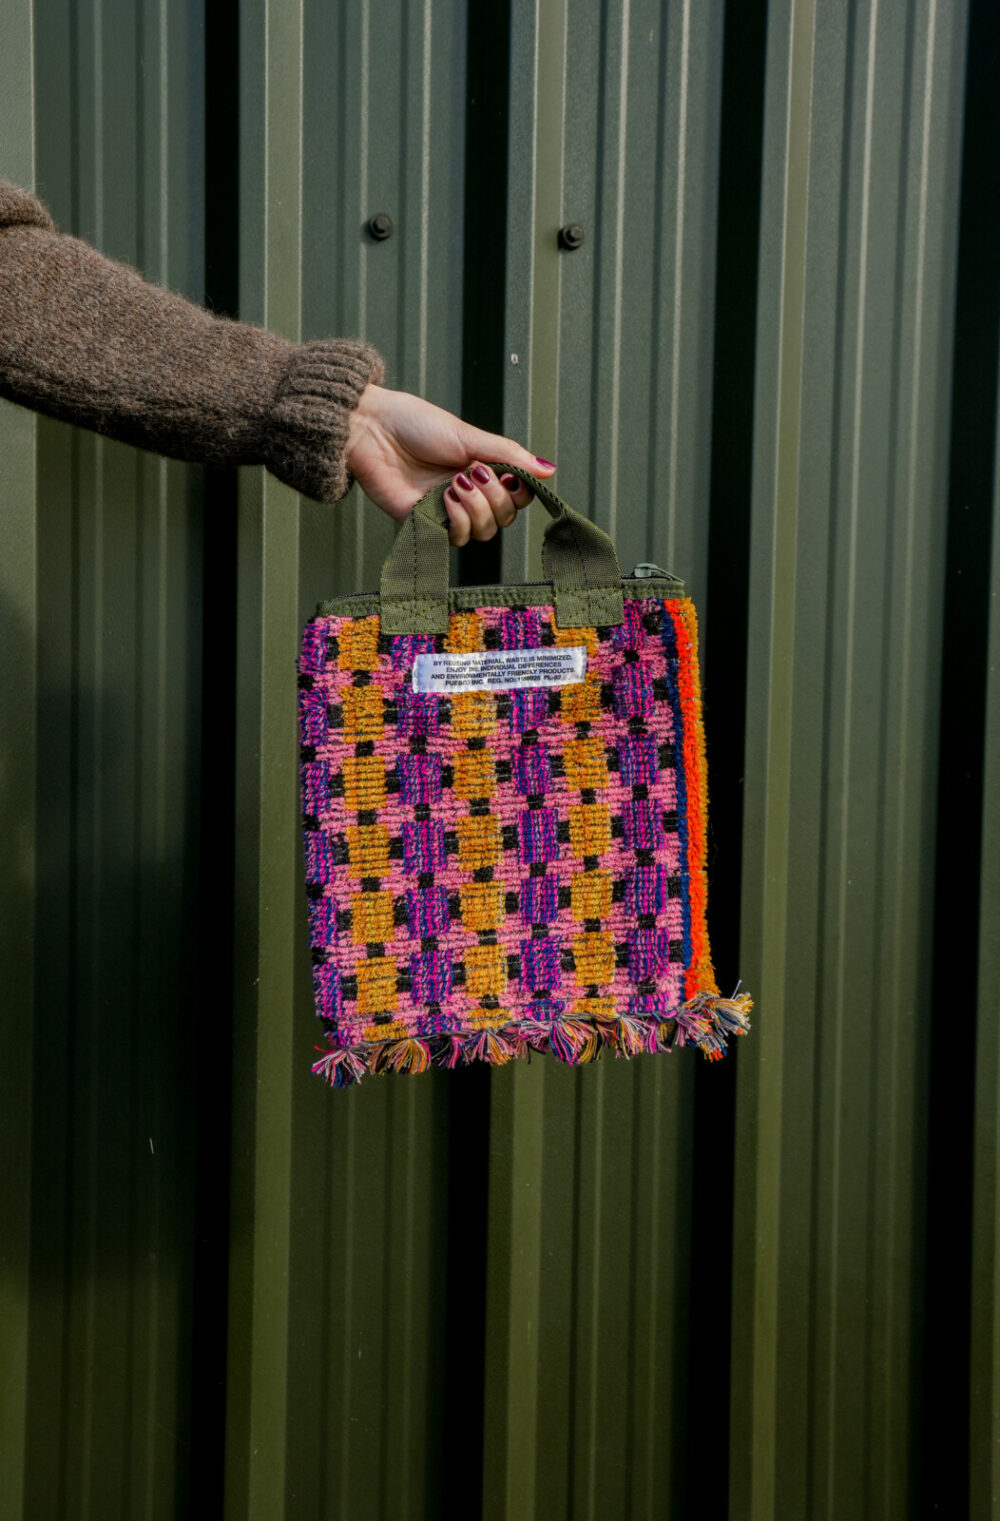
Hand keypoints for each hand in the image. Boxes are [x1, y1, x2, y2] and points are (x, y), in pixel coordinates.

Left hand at [344, 383, 555, 545]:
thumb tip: (549, 470)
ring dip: (477, 509)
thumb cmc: (416, 425)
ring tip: (456, 484)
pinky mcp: (425, 524)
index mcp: (481, 471)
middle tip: (474, 473)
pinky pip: (456, 540)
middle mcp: (468, 494)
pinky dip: (458, 520)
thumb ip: (509, 456)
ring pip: (484, 533)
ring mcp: (447, 511)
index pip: (517, 498)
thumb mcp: (470, 437)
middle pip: (504, 519)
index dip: (520, 493)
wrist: (372, 430)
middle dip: (496, 498)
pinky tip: (445, 497)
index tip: (509, 475)